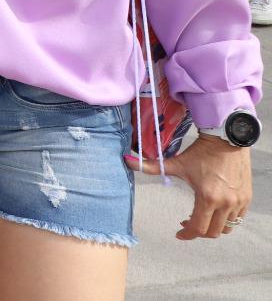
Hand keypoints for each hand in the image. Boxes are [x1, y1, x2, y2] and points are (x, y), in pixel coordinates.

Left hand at [135, 135, 252, 239]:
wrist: (227, 140)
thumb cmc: (201, 152)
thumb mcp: (177, 162)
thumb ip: (151, 166)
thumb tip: (127, 160)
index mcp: (207, 198)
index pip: (198, 228)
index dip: (187, 234)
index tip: (178, 233)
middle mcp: (225, 204)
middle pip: (213, 232)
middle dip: (199, 232)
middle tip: (187, 224)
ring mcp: (238, 202)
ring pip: (227, 227)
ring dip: (213, 227)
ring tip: (202, 217)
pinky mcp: (246, 198)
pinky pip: (238, 218)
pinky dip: (226, 220)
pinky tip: (216, 211)